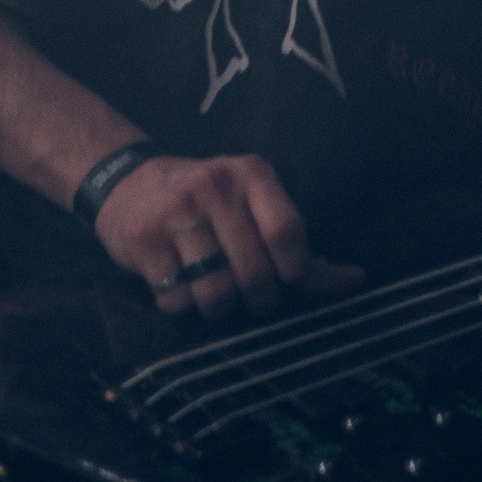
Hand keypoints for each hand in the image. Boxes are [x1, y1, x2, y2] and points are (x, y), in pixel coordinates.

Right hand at [93, 152, 363, 321]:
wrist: (127, 181)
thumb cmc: (208, 202)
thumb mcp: (254, 205)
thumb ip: (299, 246)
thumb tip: (354, 280)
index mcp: (252, 174)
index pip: (288, 232)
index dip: (294, 271)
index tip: (287, 280)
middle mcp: (214, 186)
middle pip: (255, 272)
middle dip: (259, 299)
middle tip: (250, 295)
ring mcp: (176, 212)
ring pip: (216, 293)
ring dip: (219, 307)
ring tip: (213, 290)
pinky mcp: (144, 239)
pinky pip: (176, 298)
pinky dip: (181, 304)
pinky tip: (178, 282)